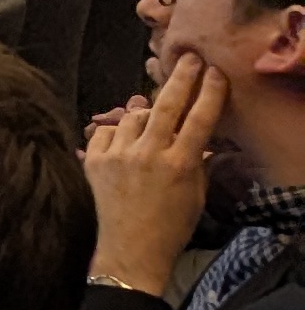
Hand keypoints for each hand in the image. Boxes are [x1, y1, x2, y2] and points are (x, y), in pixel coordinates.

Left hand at [83, 54, 226, 295]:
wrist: (131, 250)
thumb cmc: (171, 226)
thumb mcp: (196, 196)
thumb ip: (198, 163)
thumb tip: (202, 139)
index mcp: (180, 164)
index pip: (198, 119)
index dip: (208, 93)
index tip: (214, 72)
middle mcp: (149, 154)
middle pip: (165, 105)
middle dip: (179, 79)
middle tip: (187, 59)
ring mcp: (119, 155)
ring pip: (133, 116)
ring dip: (144, 115)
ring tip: (150, 126)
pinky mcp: (95, 160)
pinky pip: (106, 132)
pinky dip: (116, 134)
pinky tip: (123, 143)